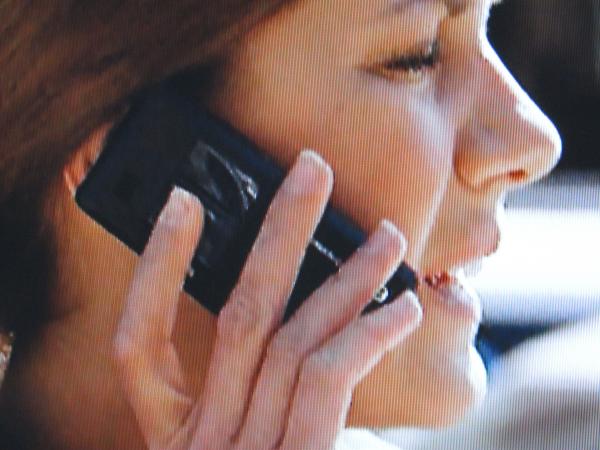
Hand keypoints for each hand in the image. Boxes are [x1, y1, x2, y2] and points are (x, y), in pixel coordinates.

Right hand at [114, 150, 421, 449]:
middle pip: (238, 316)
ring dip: (347, 276)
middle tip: (313, 170)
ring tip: (387, 237)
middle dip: (279, 231)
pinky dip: (366, 333)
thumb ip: (252, 404)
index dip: (155, 269)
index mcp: (175, 439)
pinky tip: (402, 305)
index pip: (138, 348)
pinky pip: (325, 379)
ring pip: (293, 337)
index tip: (181, 202)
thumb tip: (306, 333)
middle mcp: (202, 443)